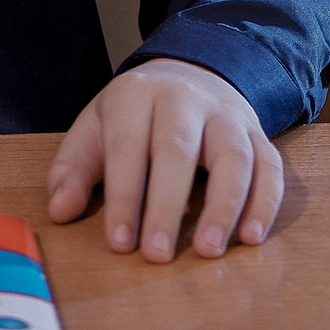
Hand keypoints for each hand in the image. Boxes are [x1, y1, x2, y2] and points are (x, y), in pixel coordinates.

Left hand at [42, 58, 281, 262]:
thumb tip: (60, 210)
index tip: (119, 243)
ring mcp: (226, 115)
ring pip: (232, 156)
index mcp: (136, 95)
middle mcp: (184, 99)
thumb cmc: (134, 116)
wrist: (189, 74)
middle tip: (157, 255)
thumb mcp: (94, 128)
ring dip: (224, 206)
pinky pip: (269, 165)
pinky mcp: (257, 133)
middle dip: (166, 206)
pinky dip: (264, 202)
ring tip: (210, 250)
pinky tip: (250, 236)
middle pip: (177, 150)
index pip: (128, 146)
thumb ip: (73, 169)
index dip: (123, 196)